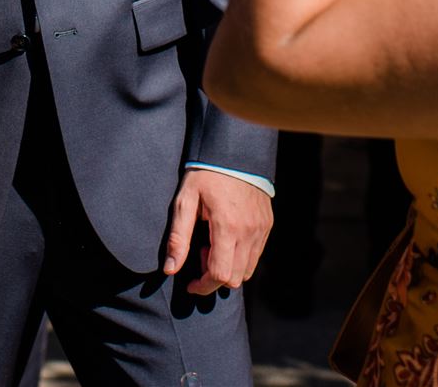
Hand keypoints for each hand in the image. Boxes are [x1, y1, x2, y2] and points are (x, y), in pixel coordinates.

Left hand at [163, 169, 273, 296]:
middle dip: (214, 277)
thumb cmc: (205, 174)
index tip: (190, 284)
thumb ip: (178, 238)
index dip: (203, 286)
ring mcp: (261, 229)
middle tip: (199, 254)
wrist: (234, 151)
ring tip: (213, 245)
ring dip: (229, 268)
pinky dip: (240, 257)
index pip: (220, 275)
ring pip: (247, 270)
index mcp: (227, 227)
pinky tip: (226, 237)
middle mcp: (249, 232)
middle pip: (235, 279)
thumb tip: (170, 269)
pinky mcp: (267, 225)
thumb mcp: (185, 202)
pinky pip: (256, 255)